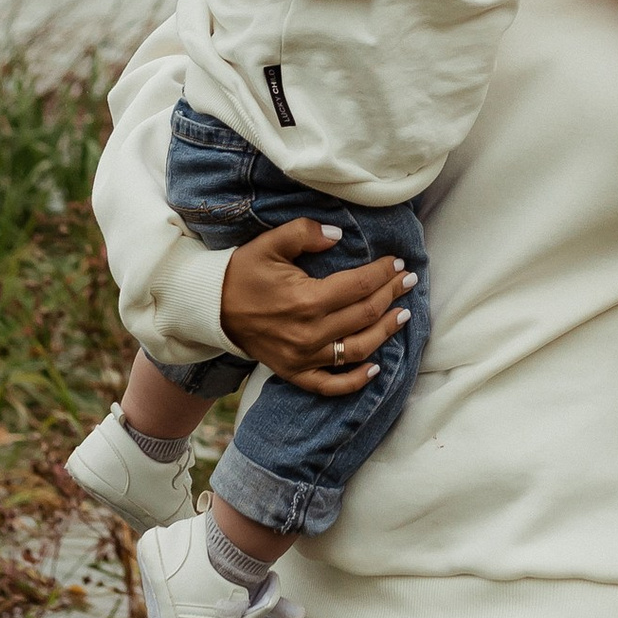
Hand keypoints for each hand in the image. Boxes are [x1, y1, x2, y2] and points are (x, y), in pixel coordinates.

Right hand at [216, 214, 408, 395]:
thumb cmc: (242, 273)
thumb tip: (338, 234)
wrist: (210, 308)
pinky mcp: (294, 372)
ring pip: (357, 350)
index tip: (398, 264)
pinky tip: (375, 369)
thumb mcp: (270, 243)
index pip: (359, 286)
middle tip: (407, 282)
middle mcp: (310, 332)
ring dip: (385, 333)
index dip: (383, 274)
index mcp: (307, 299)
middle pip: (364, 315)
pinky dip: (355, 381)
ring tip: (402, 316)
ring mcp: (303, 357)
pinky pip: (330, 384)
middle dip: (390, 295)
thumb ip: (305, 233)